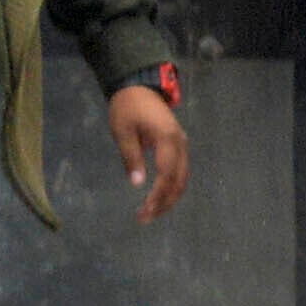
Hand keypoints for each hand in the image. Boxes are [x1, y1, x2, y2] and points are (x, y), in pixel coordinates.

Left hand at [106, 82, 189, 223]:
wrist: (139, 87)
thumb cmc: (127, 108)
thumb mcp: (123, 132)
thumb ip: (131, 157)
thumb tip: (137, 184)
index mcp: (167, 139)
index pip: (167, 175)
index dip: (157, 196)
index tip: (144, 211)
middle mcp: (181, 144)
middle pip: (179, 180)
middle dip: (164, 202)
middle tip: (145, 218)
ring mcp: (182, 144)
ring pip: (182, 178)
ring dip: (169, 198)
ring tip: (151, 213)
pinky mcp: (179, 146)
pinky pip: (180, 171)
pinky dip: (171, 187)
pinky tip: (159, 198)